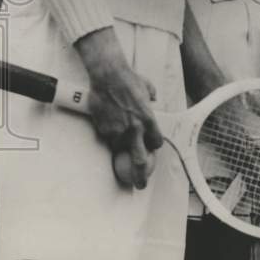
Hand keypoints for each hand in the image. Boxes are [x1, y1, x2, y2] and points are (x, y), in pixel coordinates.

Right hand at [74, 27, 162, 188]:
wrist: (108, 75)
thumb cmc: (129, 79)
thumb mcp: (147, 88)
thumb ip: (151, 98)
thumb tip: (153, 100)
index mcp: (149, 120)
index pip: (156, 142)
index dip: (154, 145)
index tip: (152, 147)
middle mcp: (134, 129)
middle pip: (139, 160)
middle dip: (140, 176)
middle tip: (140, 184)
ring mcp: (117, 131)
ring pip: (120, 148)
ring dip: (121, 147)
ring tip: (119, 139)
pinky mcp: (103, 129)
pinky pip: (108, 137)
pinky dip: (109, 134)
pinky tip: (108, 123)